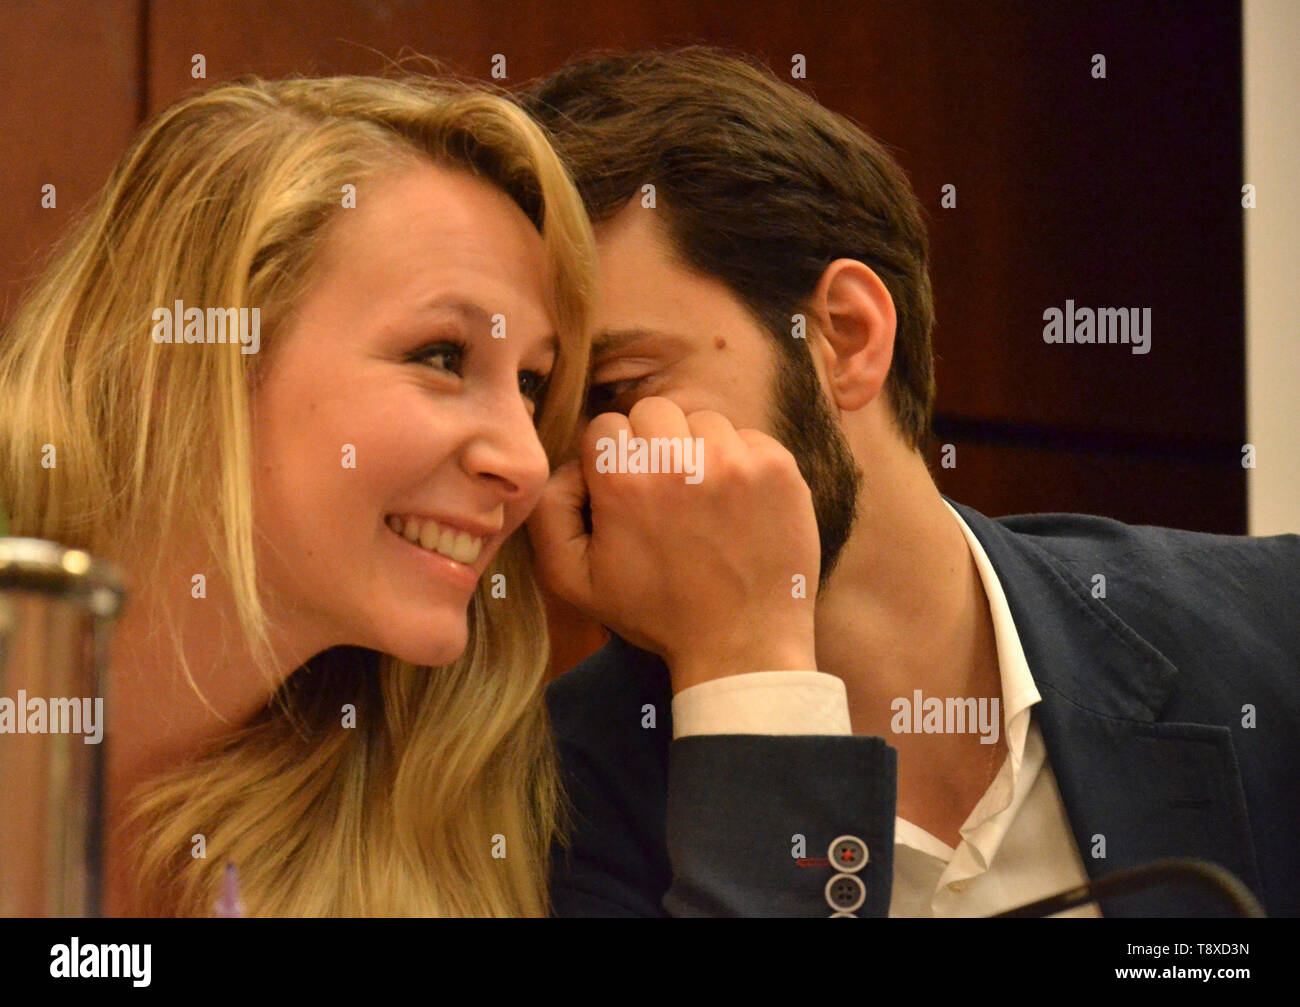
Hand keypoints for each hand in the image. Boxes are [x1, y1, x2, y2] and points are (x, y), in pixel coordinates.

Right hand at [528, 397, 819, 691]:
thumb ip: (548, 512)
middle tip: (665, 496)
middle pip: (653, 411)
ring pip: (702, 420)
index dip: (611, 460)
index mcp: (624, 482)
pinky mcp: (778, 468)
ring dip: (698, 450)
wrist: (742, 645)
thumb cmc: (656, 614)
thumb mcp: (573, 580)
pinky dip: (741, 462)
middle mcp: (679, 461)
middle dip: (653, 445)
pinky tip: (737, 505)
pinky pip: (748, 437)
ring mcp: (736, 461)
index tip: (627, 494)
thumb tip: (570, 464)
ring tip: (703, 502)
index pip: (605, 425)